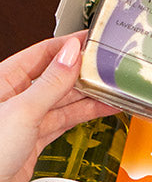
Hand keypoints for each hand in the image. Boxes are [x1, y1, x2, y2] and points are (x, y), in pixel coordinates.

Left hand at [0, 33, 116, 181]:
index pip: (42, 53)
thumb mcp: (23, 111)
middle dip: (83, 71)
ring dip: (88, 94)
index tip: (91, 40)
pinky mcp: (33, 141)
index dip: (68, 45)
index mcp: (4, 81)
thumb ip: (51, 82)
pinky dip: (83, 115)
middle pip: (55, 76)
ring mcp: (25, 120)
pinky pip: (63, 121)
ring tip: (112, 87)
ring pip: (62, 100)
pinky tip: (100, 108)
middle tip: (109, 65)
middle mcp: (15, 98)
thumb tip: (71, 54)